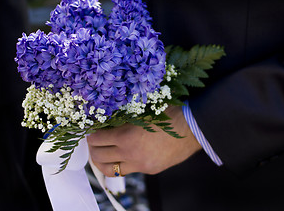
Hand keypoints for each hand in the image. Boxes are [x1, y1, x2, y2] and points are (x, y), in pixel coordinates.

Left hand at [87, 105, 201, 176]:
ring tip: (103, 153)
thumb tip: (106, 124)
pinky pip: (128, 170)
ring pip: (110, 170)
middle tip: (94, 142)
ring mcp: (140, 165)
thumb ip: (123, 121)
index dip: (91, 135)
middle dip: (93, 148)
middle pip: (99, 157)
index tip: (92, 131)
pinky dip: (122, 164)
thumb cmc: (169, 114)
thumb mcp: (142, 113)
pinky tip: (124, 155)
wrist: (192, 128)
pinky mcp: (149, 170)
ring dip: (103, 162)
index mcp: (126, 137)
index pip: (97, 139)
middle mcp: (130, 154)